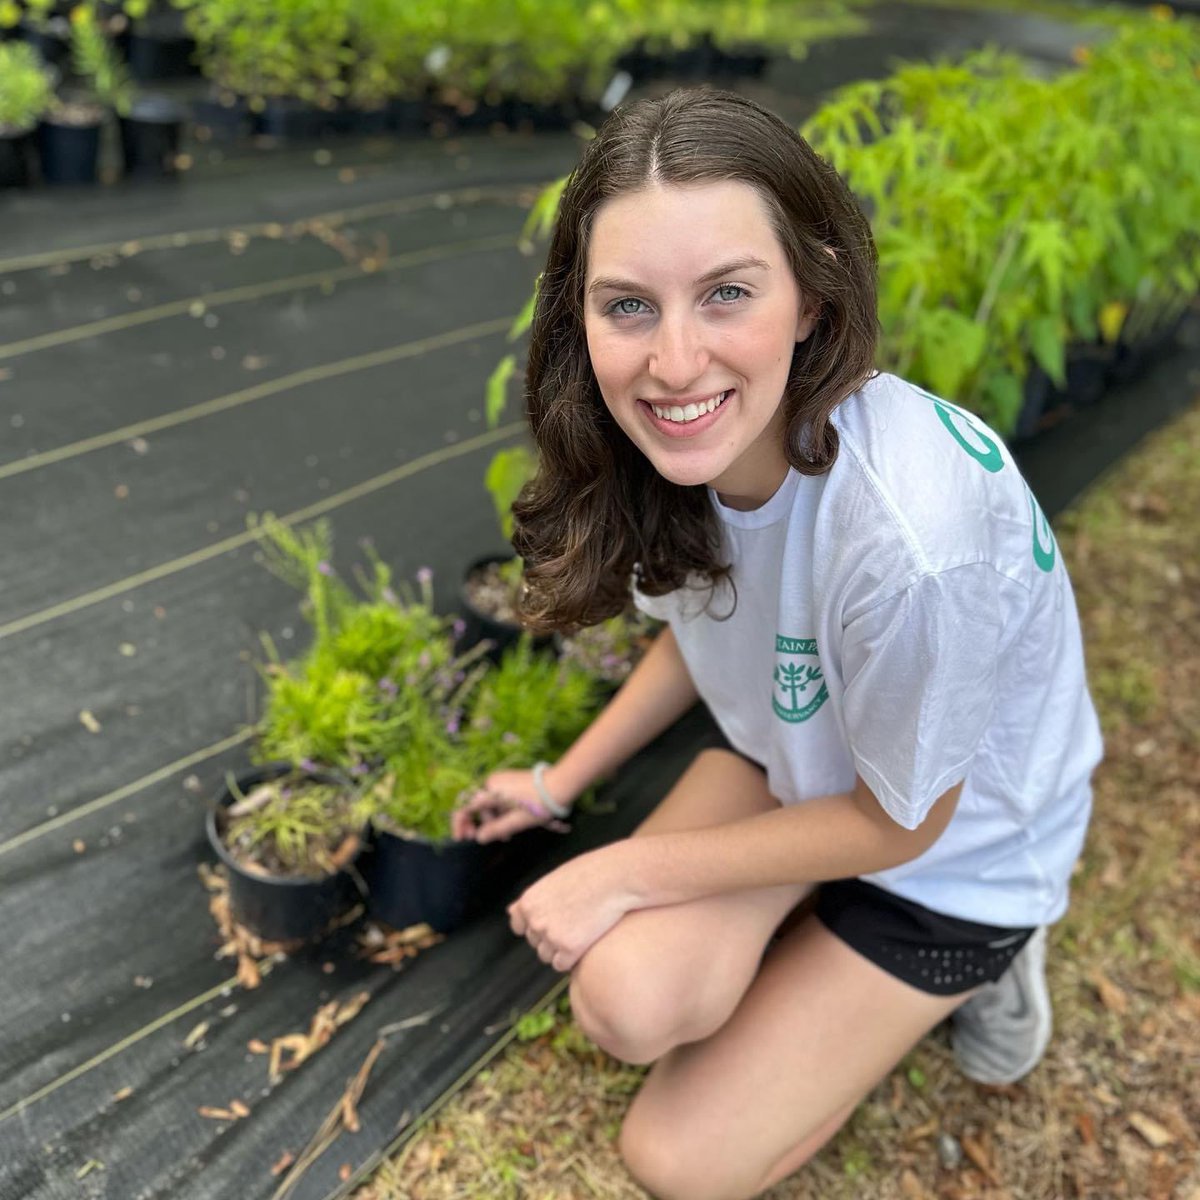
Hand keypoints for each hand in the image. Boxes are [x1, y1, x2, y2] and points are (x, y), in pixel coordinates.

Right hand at [450, 767, 569, 843]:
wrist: (561, 784)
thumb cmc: (539, 804)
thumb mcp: (517, 822)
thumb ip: (496, 830)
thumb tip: (479, 837)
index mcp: (490, 791)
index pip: (465, 807)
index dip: (459, 824)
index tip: (462, 839)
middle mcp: (492, 782)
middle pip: (476, 806)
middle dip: (479, 824)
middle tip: (487, 839)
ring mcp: (501, 780)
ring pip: (488, 804)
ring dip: (492, 820)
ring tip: (506, 835)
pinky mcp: (509, 782)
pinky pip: (497, 798)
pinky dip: (499, 812)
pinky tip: (510, 823)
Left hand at [508, 847, 634, 971]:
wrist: (616, 878)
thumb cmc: (589, 874)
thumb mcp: (553, 880)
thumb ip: (532, 899)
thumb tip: (510, 911)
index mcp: (528, 902)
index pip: (519, 926)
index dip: (536, 924)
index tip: (553, 918)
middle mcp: (535, 921)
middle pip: (535, 942)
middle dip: (551, 936)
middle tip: (574, 920)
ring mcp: (551, 936)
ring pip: (547, 956)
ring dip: (561, 949)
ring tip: (581, 929)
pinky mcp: (570, 949)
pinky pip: (562, 965)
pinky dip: (572, 958)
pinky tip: (585, 941)